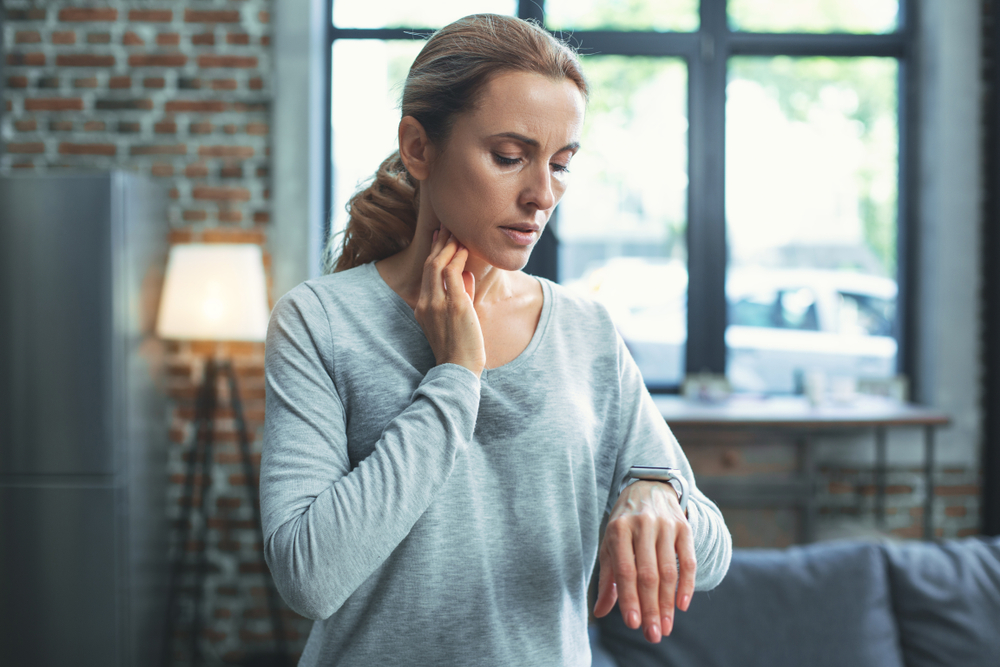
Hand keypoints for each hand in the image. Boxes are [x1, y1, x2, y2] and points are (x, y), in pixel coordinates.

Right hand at [413, 226, 485, 375]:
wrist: (458, 370)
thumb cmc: (460, 349)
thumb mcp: (457, 318)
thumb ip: (461, 294)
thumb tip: (466, 273)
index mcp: (423, 308)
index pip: (426, 273)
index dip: (434, 252)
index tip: (441, 237)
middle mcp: (426, 303)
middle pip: (429, 264)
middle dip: (440, 243)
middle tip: (448, 226)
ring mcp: (437, 304)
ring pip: (437, 265)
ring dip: (449, 246)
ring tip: (458, 232)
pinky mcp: (453, 306)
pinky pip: (452, 273)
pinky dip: (457, 258)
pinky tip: (465, 248)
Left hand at [593, 480, 695, 642]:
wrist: (649, 486)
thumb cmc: (624, 522)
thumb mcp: (610, 543)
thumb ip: (607, 578)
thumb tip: (600, 612)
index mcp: (618, 529)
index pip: (625, 571)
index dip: (629, 598)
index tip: (633, 624)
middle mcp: (642, 525)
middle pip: (648, 574)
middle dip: (651, 608)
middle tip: (653, 635)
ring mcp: (665, 525)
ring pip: (669, 571)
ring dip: (668, 603)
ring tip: (665, 626)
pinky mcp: (683, 527)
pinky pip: (688, 560)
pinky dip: (686, 585)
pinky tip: (682, 605)